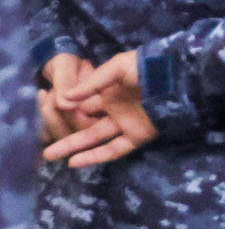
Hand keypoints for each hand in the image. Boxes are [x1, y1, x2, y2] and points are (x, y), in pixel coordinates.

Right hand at [44, 52, 157, 167]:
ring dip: (73, 146)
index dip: (66, 108)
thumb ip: (92, 83)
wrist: (180, 77)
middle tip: (40, 141)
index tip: (45, 113)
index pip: (83, 102)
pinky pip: (114, 149)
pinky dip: (96, 156)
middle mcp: (115, 108)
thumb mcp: (118, 67)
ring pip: (95, 138)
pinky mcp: (138, 136)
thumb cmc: (150, 66)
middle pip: (85, 123)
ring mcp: (126, 123)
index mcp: (110, 90)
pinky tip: (74, 162)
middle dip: (64, 131)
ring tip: (48, 154)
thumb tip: (64, 98)